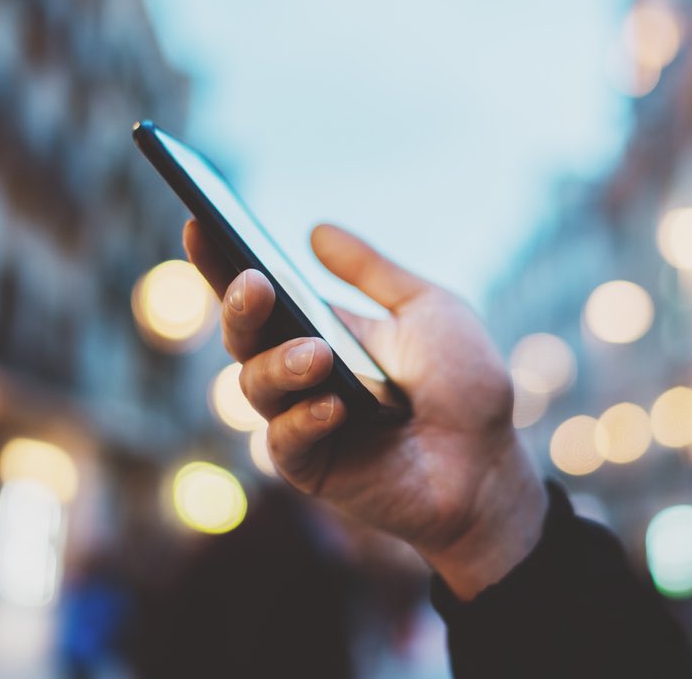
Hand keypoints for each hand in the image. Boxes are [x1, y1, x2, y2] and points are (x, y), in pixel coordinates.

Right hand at [182, 220, 545, 598]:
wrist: (491, 465)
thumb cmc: (465, 387)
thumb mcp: (427, 310)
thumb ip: (372, 272)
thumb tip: (315, 232)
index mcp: (320, 330)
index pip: (260, 295)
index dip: (222, 262)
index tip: (200, 223)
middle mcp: (301, 373)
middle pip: (243, 336)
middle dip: (239, 308)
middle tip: (255, 285)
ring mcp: (302, 420)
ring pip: (255, 386)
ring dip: (279, 365)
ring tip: (317, 355)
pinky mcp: (313, 468)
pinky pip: (284, 442)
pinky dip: (304, 420)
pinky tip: (336, 408)